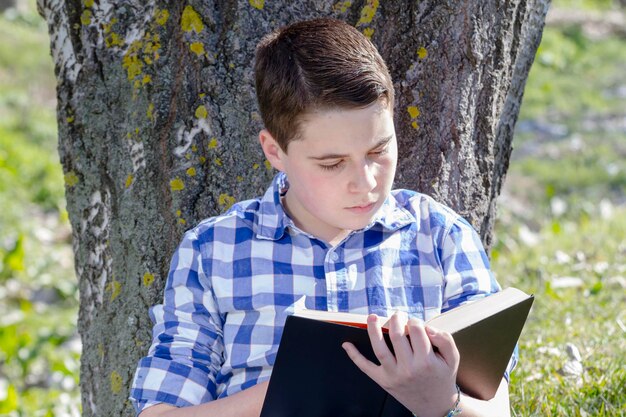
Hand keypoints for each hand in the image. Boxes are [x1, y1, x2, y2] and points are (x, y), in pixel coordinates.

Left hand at [342, 312, 459, 416]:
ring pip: (379, 348)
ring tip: (372, 317)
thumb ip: (445, 339)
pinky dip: (354, 356)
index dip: (415, 321)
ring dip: (372, 330)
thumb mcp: (452, 358)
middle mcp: (409, 368)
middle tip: (398, 316)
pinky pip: (366, 368)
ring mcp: (394, 375)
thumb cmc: (442, 377)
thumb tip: (428, 327)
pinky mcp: (383, 381)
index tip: (415, 323)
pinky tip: (346, 344)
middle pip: (397, 335)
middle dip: (396, 320)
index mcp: (427, 361)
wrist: (436, 405)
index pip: (416, 330)